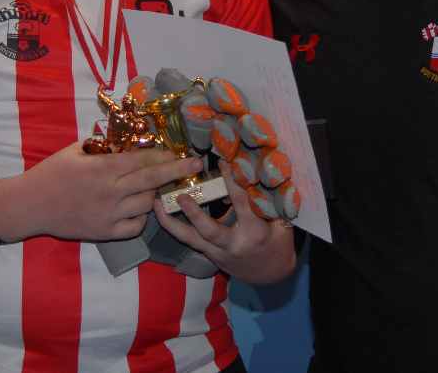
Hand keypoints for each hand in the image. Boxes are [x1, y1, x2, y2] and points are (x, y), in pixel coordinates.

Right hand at [0, 142, 204, 242]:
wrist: (30, 205)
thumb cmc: (52, 172)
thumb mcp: (76, 150)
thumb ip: (103, 146)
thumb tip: (128, 138)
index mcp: (104, 168)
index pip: (143, 160)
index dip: (164, 155)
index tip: (179, 151)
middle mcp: (111, 191)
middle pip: (153, 180)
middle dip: (178, 171)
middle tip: (198, 164)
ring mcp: (109, 214)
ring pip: (148, 204)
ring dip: (157, 193)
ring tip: (161, 186)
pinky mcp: (105, 232)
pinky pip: (135, 226)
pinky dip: (142, 217)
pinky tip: (140, 208)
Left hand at [153, 160, 295, 283]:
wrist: (272, 275)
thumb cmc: (279, 245)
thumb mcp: (282, 223)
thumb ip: (269, 203)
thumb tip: (258, 175)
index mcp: (253, 232)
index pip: (241, 203)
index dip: (231, 181)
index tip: (221, 162)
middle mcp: (232, 245)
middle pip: (209, 230)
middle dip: (193, 213)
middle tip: (180, 195)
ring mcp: (218, 253)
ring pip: (191, 239)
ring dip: (171, 223)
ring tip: (156, 204)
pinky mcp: (210, 256)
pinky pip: (190, 242)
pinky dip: (176, 229)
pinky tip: (162, 215)